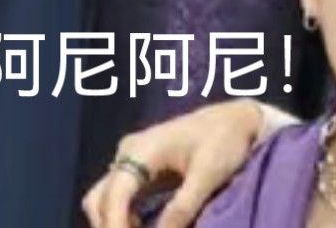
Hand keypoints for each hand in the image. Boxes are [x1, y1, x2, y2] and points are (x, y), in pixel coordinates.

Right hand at [83, 99, 263, 227]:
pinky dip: (123, 217)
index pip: (115, 195)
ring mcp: (131, 158)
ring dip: (114, 222)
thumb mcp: (208, 175)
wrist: (235, 118)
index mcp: (142, 150)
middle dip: (110, 226)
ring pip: (105, 198)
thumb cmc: (224, 140)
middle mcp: (128, 152)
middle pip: (100, 199)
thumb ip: (183, 208)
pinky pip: (119, 196)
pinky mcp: (140, 166)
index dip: (115, 226)